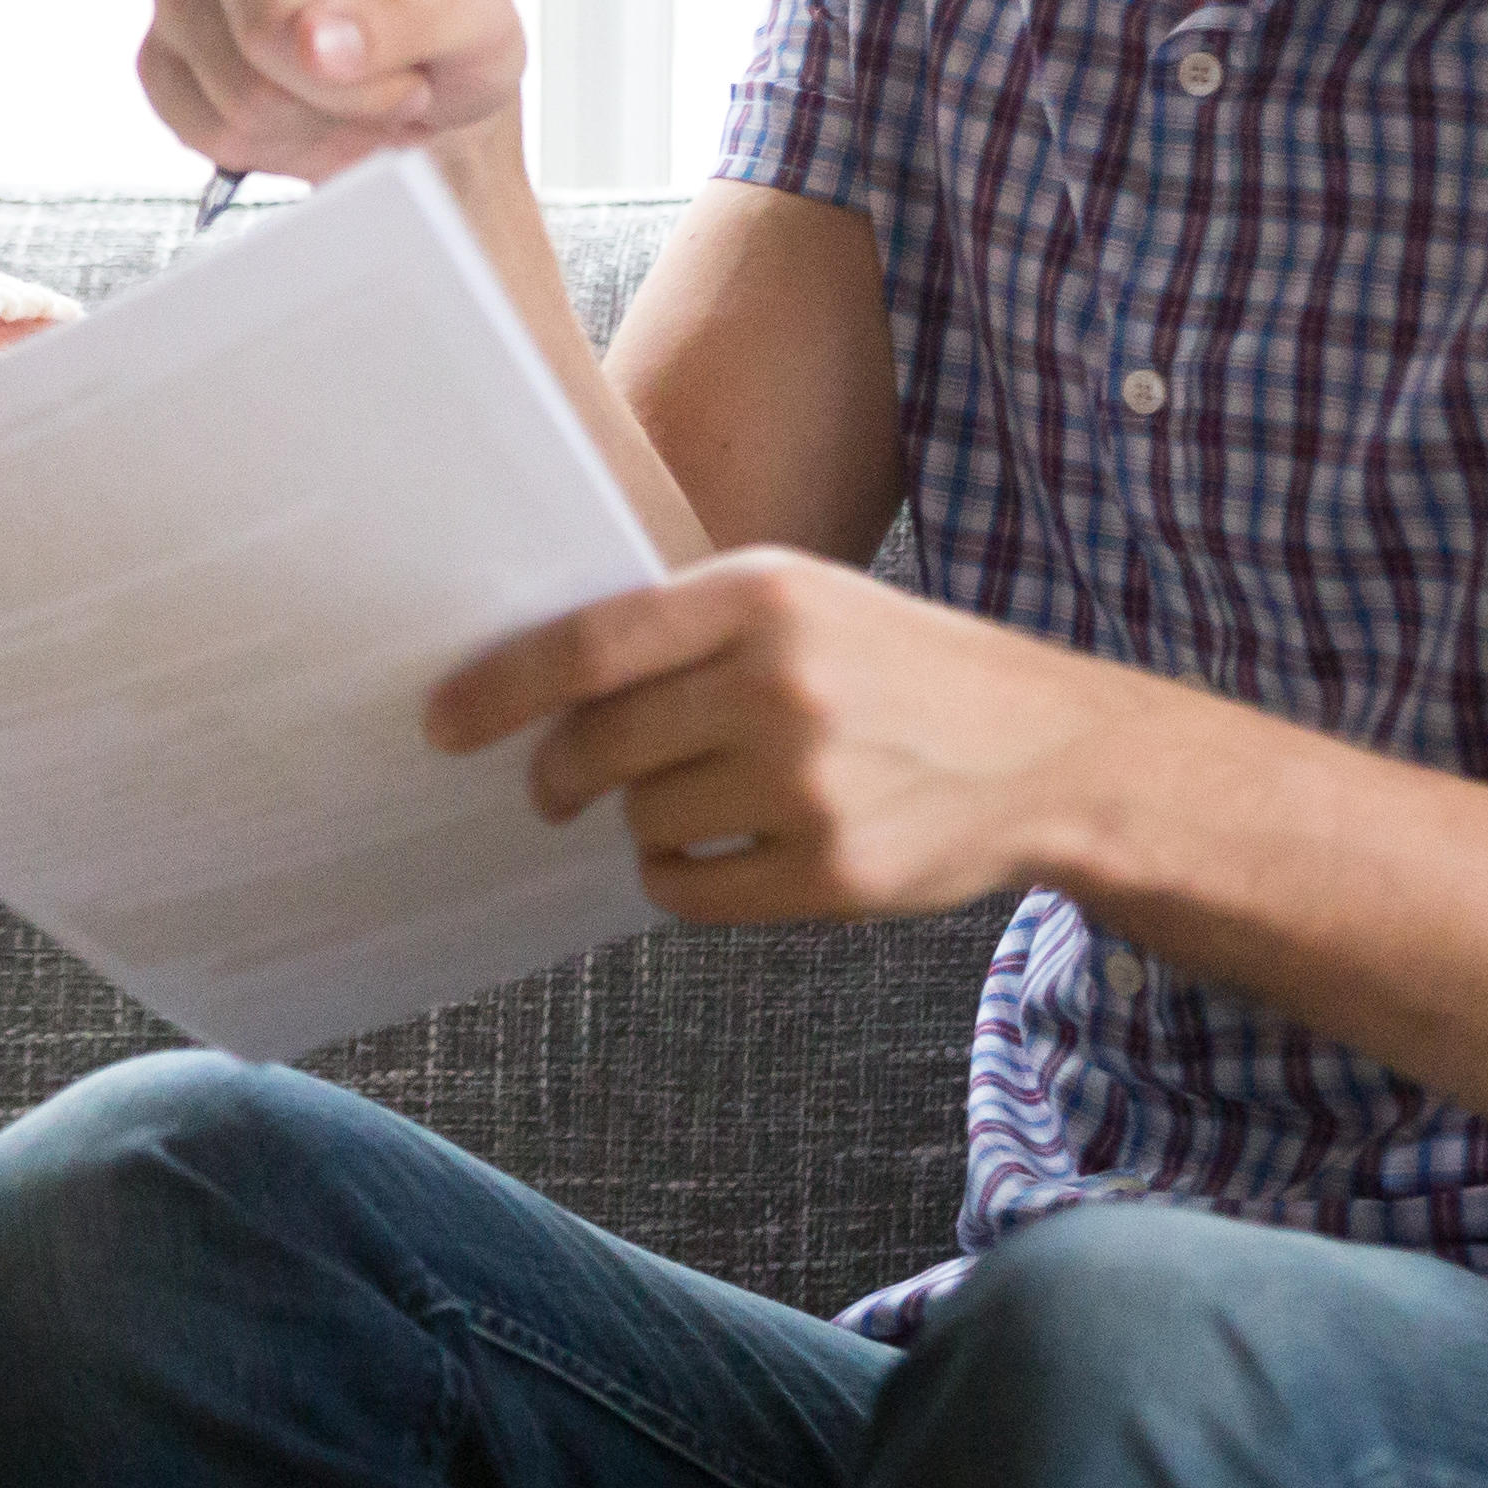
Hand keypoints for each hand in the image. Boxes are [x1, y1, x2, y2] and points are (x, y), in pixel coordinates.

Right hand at [138, 0, 528, 186]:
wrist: (420, 92)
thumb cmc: (450, 26)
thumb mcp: (477, 12)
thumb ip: (408, 16)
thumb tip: (313, 43)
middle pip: (261, 27)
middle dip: (346, 86)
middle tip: (406, 84)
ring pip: (240, 98)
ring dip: (321, 123)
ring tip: (360, 97)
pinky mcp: (162, 64)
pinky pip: (211, 132)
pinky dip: (279, 149)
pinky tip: (313, 120)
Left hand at [424, 548, 1155, 921]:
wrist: (1044, 753)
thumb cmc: (897, 667)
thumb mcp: (805, 600)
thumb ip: (688, 627)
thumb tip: (536, 681)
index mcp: (763, 596)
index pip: (588, 646)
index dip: (498, 690)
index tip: (443, 722)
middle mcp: (781, 685)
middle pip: (598, 745)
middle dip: (559, 773)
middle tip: (555, 784)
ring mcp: (808, 785)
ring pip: (641, 821)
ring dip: (641, 820)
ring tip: (702, 797)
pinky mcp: (831, 873)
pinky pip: (686, 891)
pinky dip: (680, 877)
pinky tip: (723, 849)